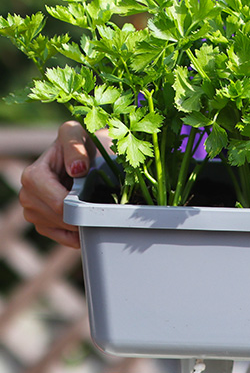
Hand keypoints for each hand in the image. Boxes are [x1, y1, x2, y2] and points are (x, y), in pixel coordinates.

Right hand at [18, 121, 95, 248]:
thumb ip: (75, 145)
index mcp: (33, 175)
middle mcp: (27, 194)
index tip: (95, 199)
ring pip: (61, 229)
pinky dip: (78, 233)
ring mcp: (32, 211)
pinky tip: (86, 219)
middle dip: (82, 214)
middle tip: (98, 202)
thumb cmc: (81, 143)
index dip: (79, 206)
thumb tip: (77, 169)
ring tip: (91, 205)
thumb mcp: (78, 134)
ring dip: (81, 223)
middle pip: (59, 218)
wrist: (86, 155)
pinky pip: (62, 238)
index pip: (57, 204)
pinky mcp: (42, 223)